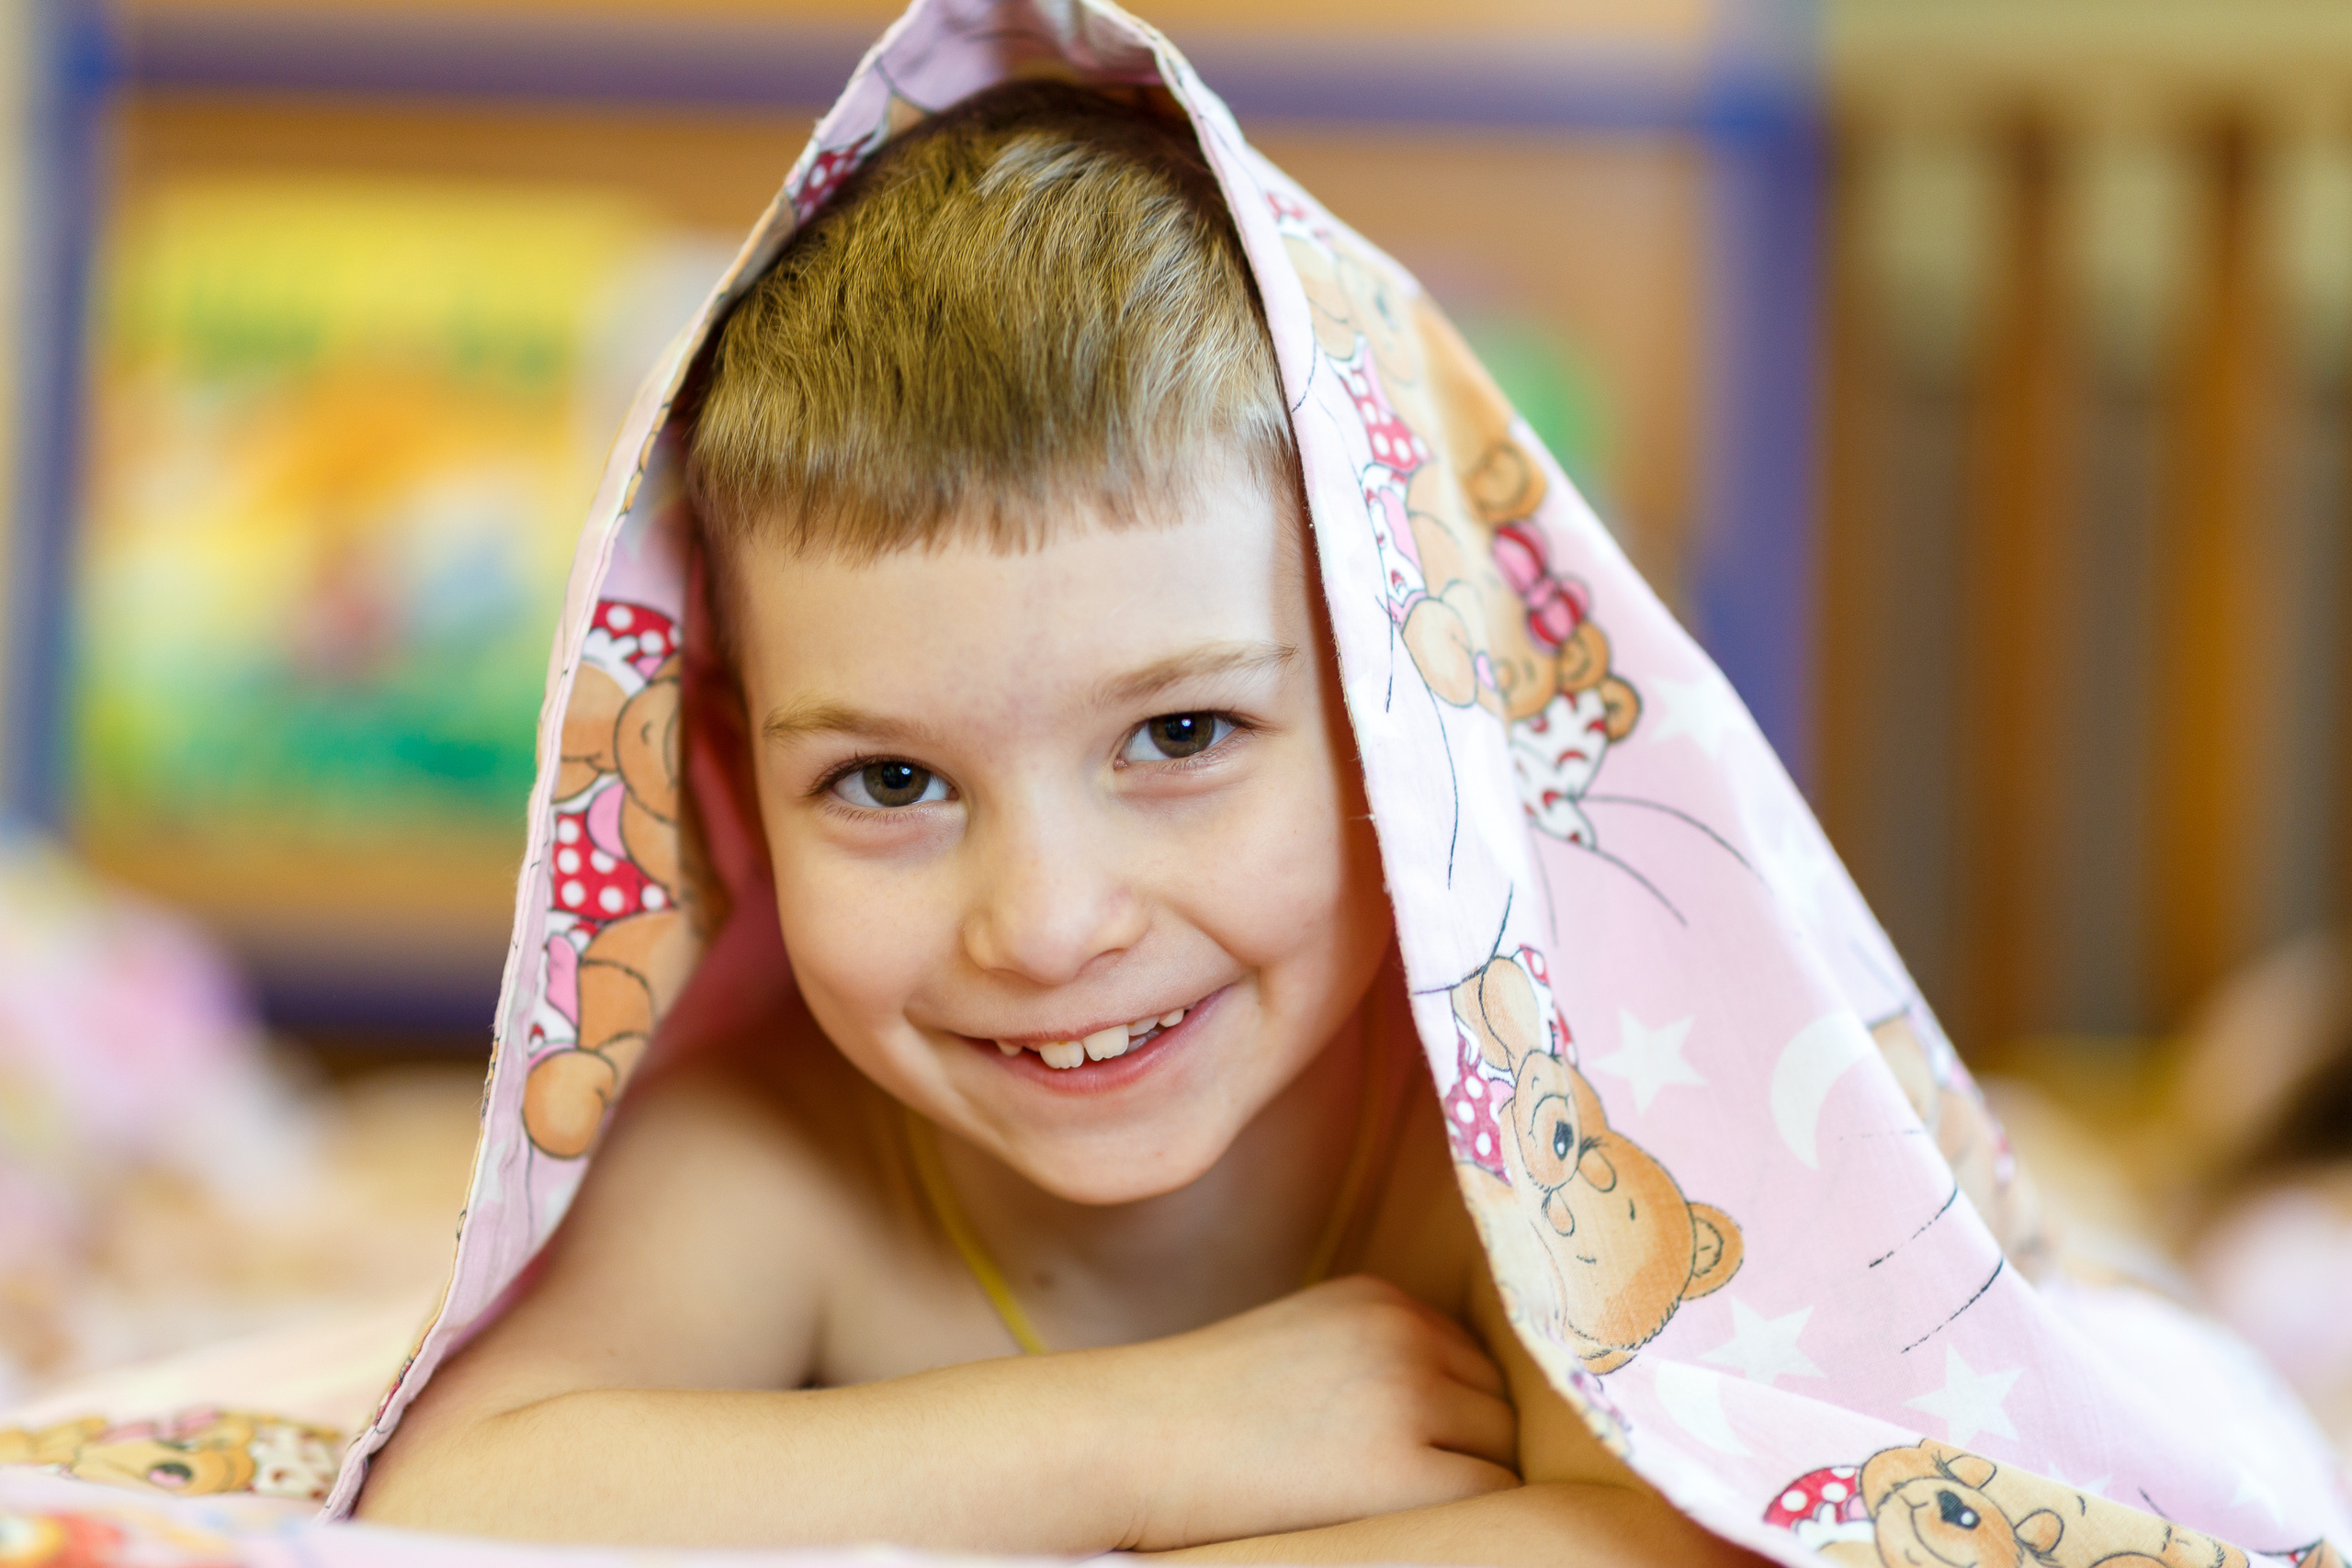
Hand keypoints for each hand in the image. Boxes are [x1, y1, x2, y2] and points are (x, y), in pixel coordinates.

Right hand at [1105, 1275, 1519, 1549]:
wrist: (1129, 1440)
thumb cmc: (1200, 1413)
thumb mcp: (1300, 1345)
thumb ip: (1374, 1358)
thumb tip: (1457, 1414)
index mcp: (1379, 1300)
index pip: (1470, 1361)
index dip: (1449, 1417)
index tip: (1401, 1452)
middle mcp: (1404, 1334)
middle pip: (1494, 1404)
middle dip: (1463, 1449)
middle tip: (1391, 1489)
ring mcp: (1408, 1397)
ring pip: (1498, 1454)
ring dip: (1463, 1487)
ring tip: (1384, 1507)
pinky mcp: (1402, 1470)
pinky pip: (1486, 1499)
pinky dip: (1459, 1520)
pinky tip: (1394, 1523)